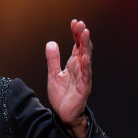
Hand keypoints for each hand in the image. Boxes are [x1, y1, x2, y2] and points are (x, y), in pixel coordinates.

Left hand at [46, 19, 92, 137]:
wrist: (63, 115)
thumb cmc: (61, 96)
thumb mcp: (53, 74)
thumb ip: (53, 60)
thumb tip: (51, 43)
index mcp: (74, 64)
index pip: (77, 45)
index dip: (76, 33)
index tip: (73, 22)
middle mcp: (80, 68)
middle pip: (83, 48)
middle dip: (82, 35)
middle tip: (80, 23)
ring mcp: (83, 77)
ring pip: (86, 58)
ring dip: (86, 45)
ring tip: (85, 33)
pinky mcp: (84, 87)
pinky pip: (86, 74)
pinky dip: (85, 64)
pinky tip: (84, 55)